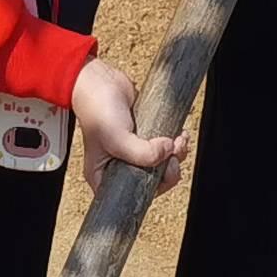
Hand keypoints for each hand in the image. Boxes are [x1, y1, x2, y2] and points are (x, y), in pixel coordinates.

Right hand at [72, 56, 180, 182]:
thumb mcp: (116, 138)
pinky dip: (177, 143)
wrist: (100, 80)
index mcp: (103, 176)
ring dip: (177, 155)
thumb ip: (141, 153)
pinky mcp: (146, 136)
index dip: (151, 190)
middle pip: (152, 182)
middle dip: (169, 170)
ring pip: (163, 164)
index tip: (159, 176)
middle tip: (172, 157)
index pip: (131, 197)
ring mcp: (134, 151)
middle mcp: (119, 166)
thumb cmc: (97, 110)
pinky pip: (166, 148)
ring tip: (178, 140)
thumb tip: (168, 151)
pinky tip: (179, 134)